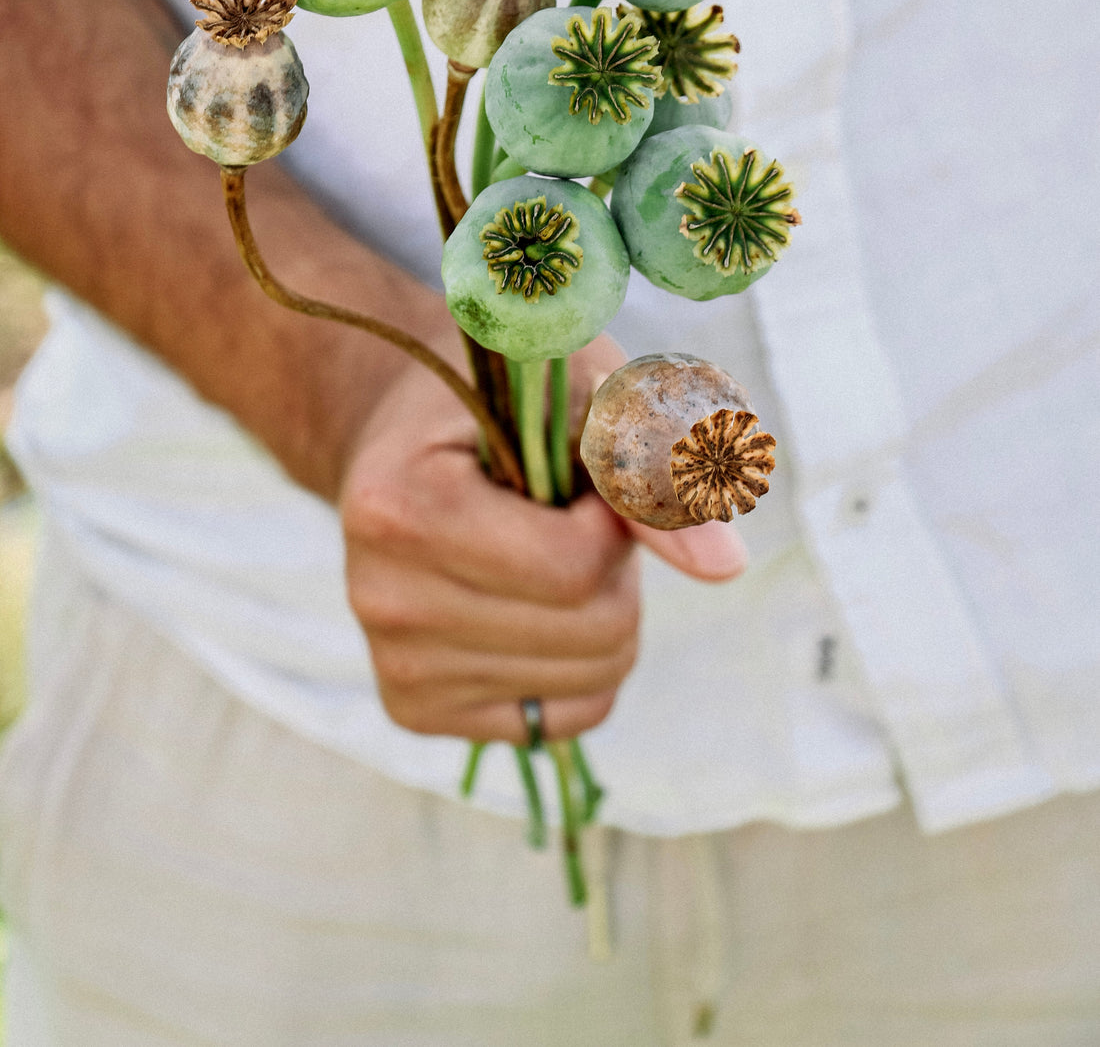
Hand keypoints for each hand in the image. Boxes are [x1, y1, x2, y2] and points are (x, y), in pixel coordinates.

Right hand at [340, 336, 745, 742]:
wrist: (405, 434)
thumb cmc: (507, 397)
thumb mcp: (583, 392)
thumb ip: (652, 466)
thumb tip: (726, 567)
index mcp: (398, 505)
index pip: (571, 567)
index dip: (616, 521)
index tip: (586, 477)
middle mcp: (378, 598)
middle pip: (591, 630)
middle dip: (617, 567)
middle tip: (571, 514)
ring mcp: (394, 666)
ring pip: (592, 679)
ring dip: (607, 609)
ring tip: (549, 549)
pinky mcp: (415, 711)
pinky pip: (568, 718)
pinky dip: (587, 662)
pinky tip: (538, 603)